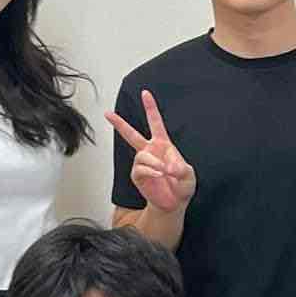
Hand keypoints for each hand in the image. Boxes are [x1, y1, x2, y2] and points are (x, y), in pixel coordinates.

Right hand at [106, 90, 196, 213]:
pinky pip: (140, 168)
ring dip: (154, 162)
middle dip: (119, 124)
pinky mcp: (137, 175)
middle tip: (107, 113)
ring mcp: (142, 163)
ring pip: (142, 155)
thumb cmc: (182, 186)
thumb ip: (181, 168)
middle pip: (131, 134)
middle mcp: (149, 151)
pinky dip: (151, 170)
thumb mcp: (188, 175)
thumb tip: (166, 167)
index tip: (145, 93)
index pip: (155, 123)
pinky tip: (159, 174)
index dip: (150, 108)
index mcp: (163, 145)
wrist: (174, 203)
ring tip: (164, 171)